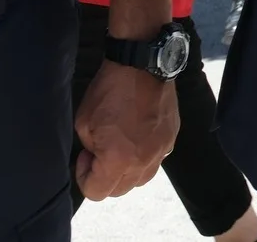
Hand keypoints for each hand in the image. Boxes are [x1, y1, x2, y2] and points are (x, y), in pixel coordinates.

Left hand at [73, 60, 178, 200]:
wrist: (142, 64)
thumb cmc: (109, 91)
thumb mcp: (84, 122)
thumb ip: (90, 149)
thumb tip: (97, 156)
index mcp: (118, 160)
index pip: (96, 192)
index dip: (84, 176)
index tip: (84, 155)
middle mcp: (144, 161)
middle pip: (119, 190)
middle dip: (105, 177)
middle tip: (99, 151)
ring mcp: (162, 150)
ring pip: (140, 179)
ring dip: (126, 171)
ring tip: (120, 147)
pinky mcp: (172, 138)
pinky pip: (155, 160)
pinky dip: (143, 156)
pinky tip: (137, 136)